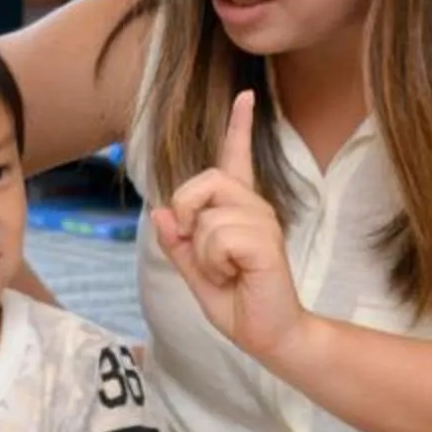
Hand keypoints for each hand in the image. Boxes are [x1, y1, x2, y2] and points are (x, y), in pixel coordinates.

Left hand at [148, 89, 306, 360]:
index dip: (240, 126)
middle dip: (187, 212)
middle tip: (200, 249)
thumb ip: (178, 245)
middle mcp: (255, 208)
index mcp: (239, 211)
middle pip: (205, 180)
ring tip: (226, 272)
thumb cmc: (238, 303)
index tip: (247, 95)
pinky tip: (234, 275)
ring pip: (207, 216)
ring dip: (203, 252)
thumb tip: (160, 213)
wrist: (270, 336)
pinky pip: (220, 236)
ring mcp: (263, 223)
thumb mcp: (196, 273)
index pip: (236, 158)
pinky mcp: (265, 242)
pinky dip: (214, 262)